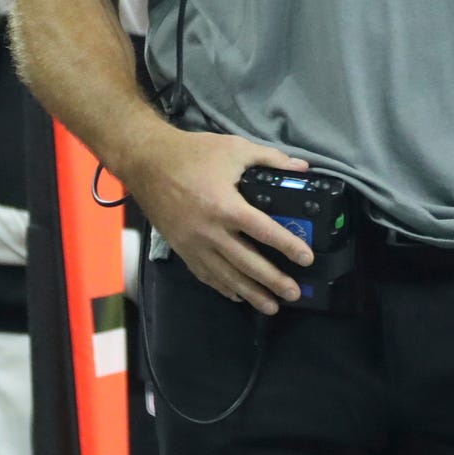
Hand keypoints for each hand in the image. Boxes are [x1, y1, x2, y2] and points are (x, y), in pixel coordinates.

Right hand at [125, 130, 314, 313]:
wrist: (147, 162)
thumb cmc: (192, 154)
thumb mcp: (235, 148)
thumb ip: (271, 159)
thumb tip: (302, 167)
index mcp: (226, 206)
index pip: (264, 231)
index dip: (288, 246)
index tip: (306, 259)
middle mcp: (210, 231)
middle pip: (247, 263)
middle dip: (273, 281)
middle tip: (294, 293)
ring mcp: (194, 244)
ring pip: (227, 276)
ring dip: (251, 293)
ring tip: (272, 306)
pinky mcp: (182, 249)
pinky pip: (206, 275)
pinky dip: (224, 287)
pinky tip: (238, 296)